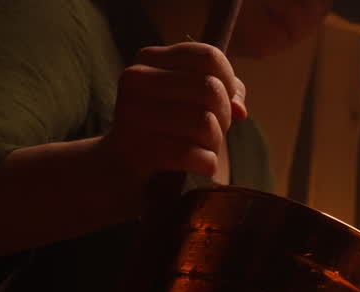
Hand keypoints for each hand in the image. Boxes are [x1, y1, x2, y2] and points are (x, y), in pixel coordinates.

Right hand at [100, 42, 247, 181]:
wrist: (121, 165)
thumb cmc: (167, 127)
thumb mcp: (191, 99)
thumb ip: (224, 91)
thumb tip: (239, 109)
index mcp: (150, 59)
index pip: (208, 56)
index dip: (230, 81)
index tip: (227, 101)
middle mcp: (135, 79)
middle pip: (210, 88)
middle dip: (224, 116)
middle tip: (215, 131)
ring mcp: (132, 113)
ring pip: (204, 122)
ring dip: (215, 142)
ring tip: (205, 148)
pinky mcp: (136, 149)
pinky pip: (190, 153)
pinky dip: (207, 163)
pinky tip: (203, 166)